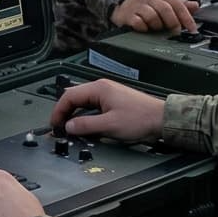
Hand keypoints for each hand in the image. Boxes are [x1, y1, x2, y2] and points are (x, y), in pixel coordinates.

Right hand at [50, 79, 164, 143]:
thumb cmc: (140, 119)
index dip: (59, 112)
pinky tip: (87, 126)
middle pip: (74, 97)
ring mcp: (108, 93)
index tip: (55, 125)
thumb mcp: (109, 125)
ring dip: (75, 115)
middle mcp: (102, 87)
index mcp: (98, 88)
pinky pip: (93, 106)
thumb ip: (86, 126)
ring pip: (83, 102)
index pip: (69, 96)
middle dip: (65, 113)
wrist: (162, 119)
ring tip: (72, 129)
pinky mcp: (114, 101)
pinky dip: (86, 116)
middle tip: (60, 128)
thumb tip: (68, 127)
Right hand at [111, 0, 199, 33]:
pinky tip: (145, 29)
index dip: (187, 18)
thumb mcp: (166, 4)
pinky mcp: (129, 15)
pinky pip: (139, 24)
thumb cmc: (148, 7)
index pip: (178, 5)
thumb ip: (181, 6)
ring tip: (156, 28)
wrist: (125, 6)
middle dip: (172, 23)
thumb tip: (196, 6)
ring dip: (157, 26)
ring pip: (153, 17)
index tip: (192, 30)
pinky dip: (144, 28)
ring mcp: (139, 6)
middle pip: (166, 10)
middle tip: (174, 32)